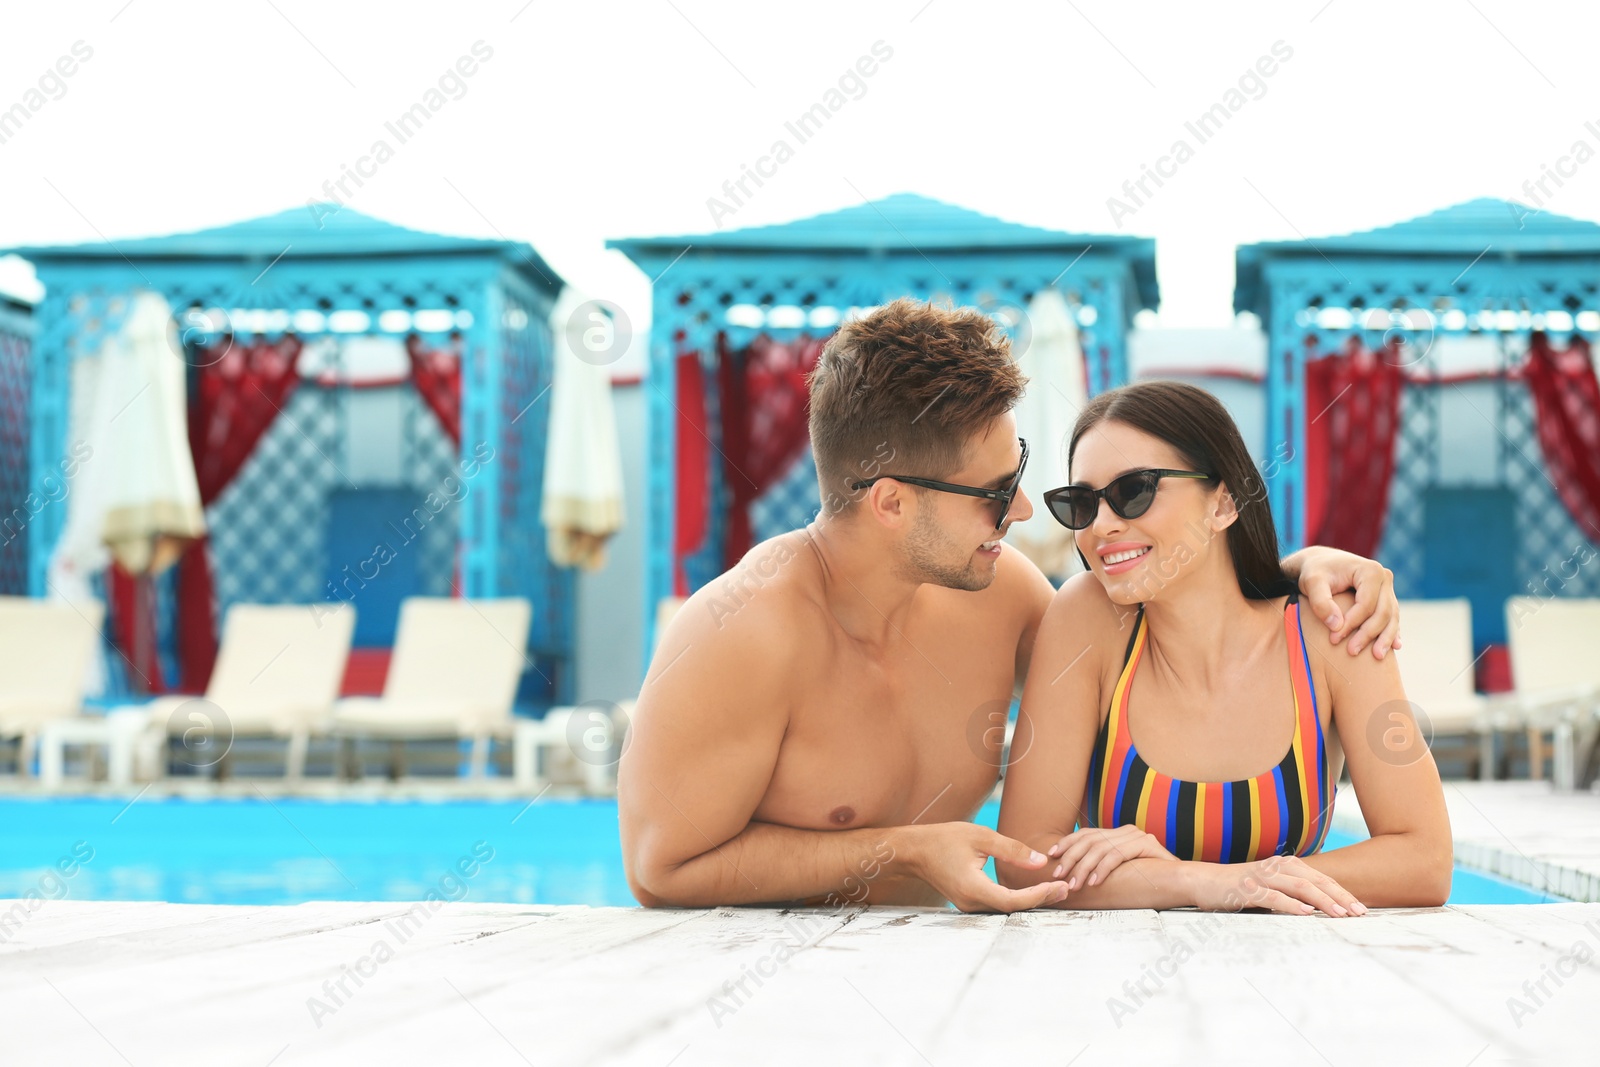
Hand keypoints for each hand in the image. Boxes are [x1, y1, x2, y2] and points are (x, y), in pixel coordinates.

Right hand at [904, 822, 1069, 912]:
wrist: (914, 850)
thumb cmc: (944, 839)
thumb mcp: (980, 837)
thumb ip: (1011, 849)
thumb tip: (1040, 861)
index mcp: (974, 888)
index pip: (1013, 900)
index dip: (1038, 895)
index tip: (1058, 886)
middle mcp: (971, 903)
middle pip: (1013, 908)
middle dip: (1040, 899)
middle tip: (1066, 889)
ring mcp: (969, 906)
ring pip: (1006, 909)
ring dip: (1030, 901)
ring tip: (1054, 889)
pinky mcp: (969, 902)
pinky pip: (997, 905)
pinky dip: (1016, 899)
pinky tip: (1031, 890)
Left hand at [1045, 824, 1173, 889]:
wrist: (1181, 880)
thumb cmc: (1148, 879)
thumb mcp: (1120, 870)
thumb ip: (1102, 864)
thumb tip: (1072, 872)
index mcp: (1117, 834)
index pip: (1086, 834)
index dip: (1067, 842)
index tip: (1052, 855)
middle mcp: (1125, 830)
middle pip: (1090, 839)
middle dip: (1071, 857)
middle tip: (1059, 874)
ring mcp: (1136, 835)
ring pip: (1101, 848)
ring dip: (1084, 867)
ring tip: (1075, 884)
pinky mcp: (1146, 844)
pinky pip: (1118, 855)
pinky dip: (1104, 868)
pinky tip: (1095, 881)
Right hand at [1189, 854, 1366, 915]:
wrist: (1203, 882)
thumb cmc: (1240, 887)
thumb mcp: (1270, 886)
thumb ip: (1293, 891)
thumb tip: (1324, 908)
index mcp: (1285, 865)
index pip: (1321, 878)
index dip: (1342, 893)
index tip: (1360, 909)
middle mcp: (1276, 867)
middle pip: (1315, 880)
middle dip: (1340, 897)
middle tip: (1358, 913)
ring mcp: (1261, 877)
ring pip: (1299, 886)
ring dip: (1321, 901)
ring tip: (1339, 914)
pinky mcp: (1246, 889)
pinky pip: (1272, 896)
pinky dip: (1291, 904)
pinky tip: (1305, 913)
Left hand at [1293, 547, 1400, 658]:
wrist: (1321, 564)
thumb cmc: (1315, 572)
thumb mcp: (1312, 582)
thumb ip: (1321, 602)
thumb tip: (1336, 626)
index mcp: (1370, 571)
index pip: (1366, 604)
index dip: (1352, 624)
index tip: (1334, 639)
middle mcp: (1384, 578)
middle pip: (1383, 612)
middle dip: (1368, 634)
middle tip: (1351, 652)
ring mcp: (1388, 589)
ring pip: (1391, 617)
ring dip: (1384, 638)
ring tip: (1376, 657)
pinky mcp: (1386, 598)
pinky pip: (1393, 618)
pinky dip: (1392, 632)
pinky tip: (1394, 646)